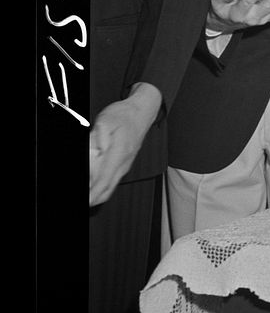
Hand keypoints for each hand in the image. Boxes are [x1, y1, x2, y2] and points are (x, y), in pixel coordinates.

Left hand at [89, 83, 161, 205]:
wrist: (142, 111)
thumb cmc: (124, 115)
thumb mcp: (106, 121)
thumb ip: (98, 138)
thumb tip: (94, 152)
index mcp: (119, 154)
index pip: (103, 181)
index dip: (92, 195)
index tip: (85, 201)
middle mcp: (123, 163)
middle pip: (107, 190)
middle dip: (93, 200)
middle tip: (84, 201)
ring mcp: (125, 164)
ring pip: (110, 187)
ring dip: (96, 195)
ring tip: (87, 195)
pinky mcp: (124, 163)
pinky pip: (112, 180)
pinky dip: (101, 187)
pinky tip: (92, 185)